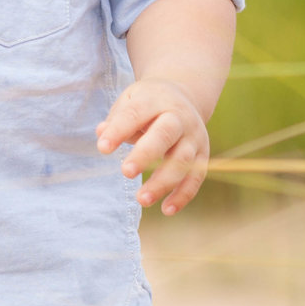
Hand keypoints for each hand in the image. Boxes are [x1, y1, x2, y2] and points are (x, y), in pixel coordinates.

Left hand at [95, 78, 210, 214]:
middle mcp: (179, 116)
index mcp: (156, 99)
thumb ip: (117, 118)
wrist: (185, 96)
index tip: (103, 148)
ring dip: (163, 182)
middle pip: (165, 134)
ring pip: (183, 160)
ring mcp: (193, 136)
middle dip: (146, 154)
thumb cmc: (148, 104)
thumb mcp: (131, 100)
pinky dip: (183, 195)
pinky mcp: (202, 154)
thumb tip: (101, 133)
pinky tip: (166, 210)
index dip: (119, 130)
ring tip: (141, 199)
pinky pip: (196, 177)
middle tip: (125, 172)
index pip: (136, 113)